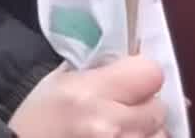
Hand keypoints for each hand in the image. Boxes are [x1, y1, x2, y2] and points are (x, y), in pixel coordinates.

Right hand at [9, 58, 167, 137]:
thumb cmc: (34, 119)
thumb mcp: (57, 82)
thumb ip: (97, 71)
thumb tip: (129, 63)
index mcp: (90, 94)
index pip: (150, 73)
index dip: (141, 74)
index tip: (129, 79)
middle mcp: (111, 124)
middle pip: (159, 108)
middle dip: (143, 106)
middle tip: (119, 108)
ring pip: (160, 134)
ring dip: (144, 130)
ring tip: (118, 129)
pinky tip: (119, 136)